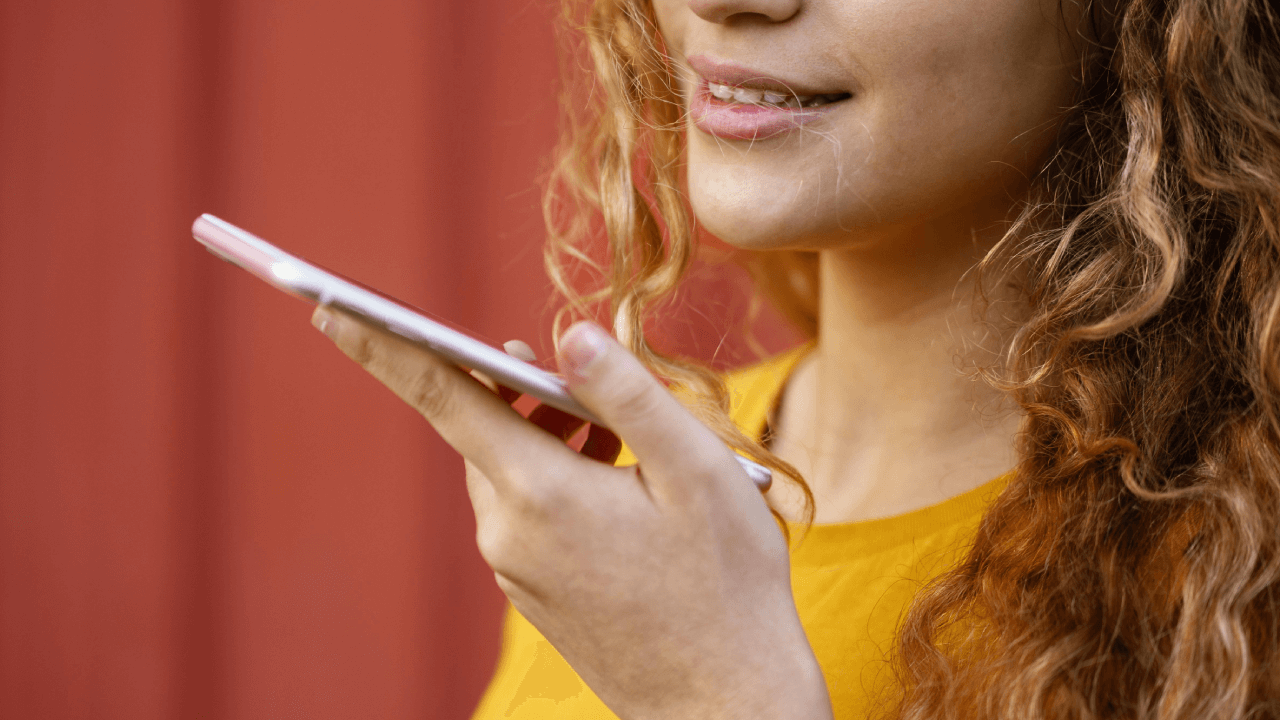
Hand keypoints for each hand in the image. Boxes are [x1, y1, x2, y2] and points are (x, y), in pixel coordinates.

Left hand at [311, 307, 832, 719]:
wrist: (726, 707)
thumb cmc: (724, 586)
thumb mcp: (697, 470)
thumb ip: (626, 392)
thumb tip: (567, 333)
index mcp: (540, 492)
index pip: (440, 397)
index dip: (383, 345)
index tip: (326, 308)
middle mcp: (508, 533)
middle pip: (486, 431)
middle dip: (524, 394)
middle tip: (590, 388)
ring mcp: (516, 571)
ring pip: (510, 474)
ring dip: (549, 439)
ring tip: (618, 438)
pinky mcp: (533, 595)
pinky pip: (525, 514)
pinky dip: (555, 483)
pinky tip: (612, 486)